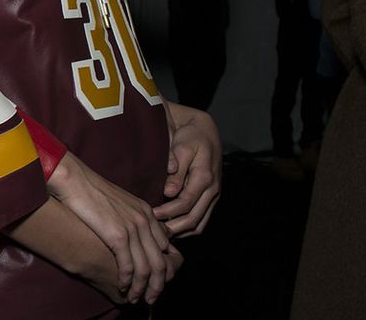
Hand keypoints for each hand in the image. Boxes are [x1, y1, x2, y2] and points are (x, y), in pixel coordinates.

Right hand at [48, 152, 179, 303]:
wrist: (74, 181)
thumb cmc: (90, 190)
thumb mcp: (118, 200)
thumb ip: (131, 216)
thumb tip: (133, 232)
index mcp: (146, 212)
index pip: (165, 247)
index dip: (162, 267)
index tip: (153, 279)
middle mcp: (145, 221)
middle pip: (161, 262)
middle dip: (157, 285)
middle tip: (150, 297)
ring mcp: (133, 228)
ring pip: (147, 268)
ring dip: (141, 287)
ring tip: (134, 297)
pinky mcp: (118, 236)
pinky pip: (129, 266)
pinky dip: (126, 280)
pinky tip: (121, 286)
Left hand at [155, 102, 222, 235]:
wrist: (206, 131)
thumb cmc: (191, 137)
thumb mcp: (181, 148)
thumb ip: (176, 170)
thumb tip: (169, 192)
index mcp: (205, 177)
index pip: (186, 203)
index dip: (168, 212)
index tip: (151, 215)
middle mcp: (213, 190)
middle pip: (194, 219)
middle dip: (174, 227)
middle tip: (154, 230)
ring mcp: (214, 195)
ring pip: (200, 223)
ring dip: (181, 230)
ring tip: (161, 233)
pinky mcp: (211, 197)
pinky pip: (202, 219)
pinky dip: (189, 227)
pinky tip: (172, 227)